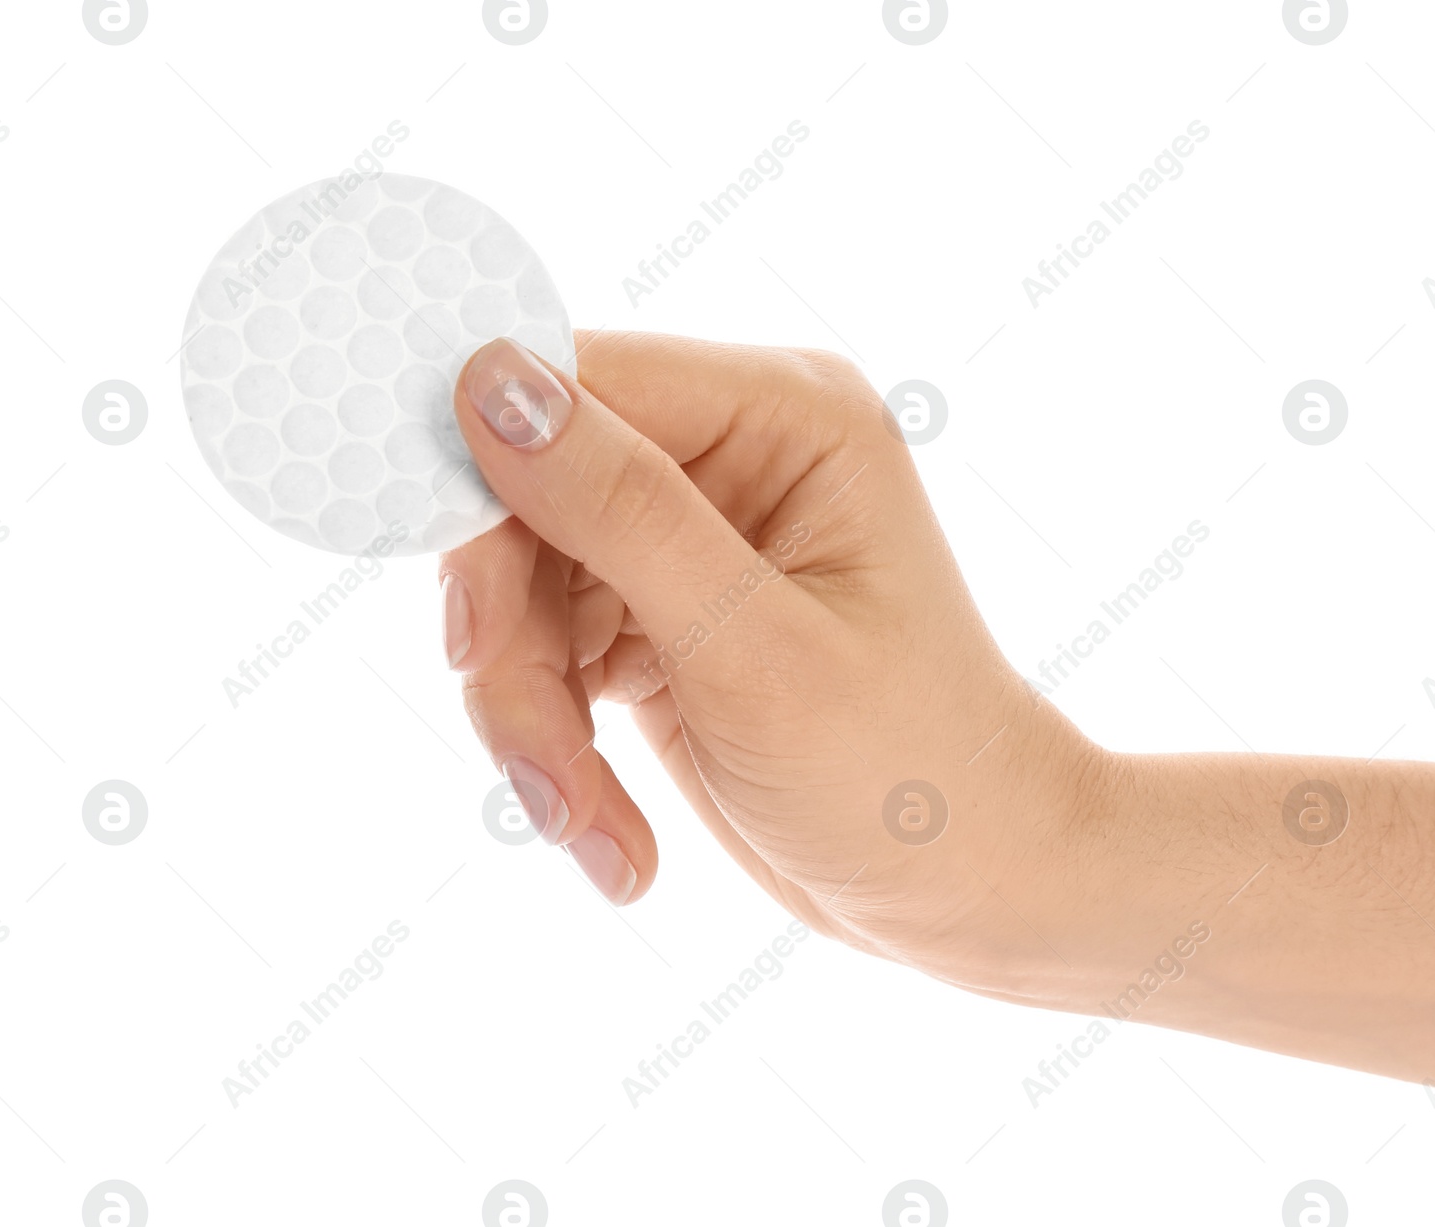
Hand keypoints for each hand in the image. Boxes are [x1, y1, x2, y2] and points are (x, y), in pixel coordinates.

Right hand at [437, 332, 1104, 989]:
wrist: (968, 890)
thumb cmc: (908, 773)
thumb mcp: (756, 649)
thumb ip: (622, 511)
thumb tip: (487, 380)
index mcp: (783, 415)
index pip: (578, 386)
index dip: (487, 483)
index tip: (466, 620)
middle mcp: (731, 454)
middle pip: (528, 498)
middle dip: (516, 648)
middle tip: (541, 772)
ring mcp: (688, 537)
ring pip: (520, 588)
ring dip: (531, 719)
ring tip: (593, 830)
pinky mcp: (655, 615)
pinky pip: (545, 653)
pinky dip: (557, 748)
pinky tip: (613, 834)